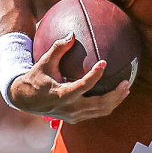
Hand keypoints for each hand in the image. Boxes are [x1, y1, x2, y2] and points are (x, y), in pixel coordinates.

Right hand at [9, 35, 130, 122]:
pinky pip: (96, 113)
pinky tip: (116, 94)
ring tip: (126, 88)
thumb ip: (58, 48)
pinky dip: (108, 104)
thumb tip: (72, 34)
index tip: (104, 63)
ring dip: (115, 100)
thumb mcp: (43, 63)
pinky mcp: (76, 118)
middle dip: (115, 95)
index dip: (95, 75)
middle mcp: (69, 108)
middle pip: (99, 105)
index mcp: (61, 95)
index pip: (82, 86)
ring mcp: (74, 116)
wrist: (25, 100)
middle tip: (126, 82)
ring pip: (101, 111)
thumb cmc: (36, 78)